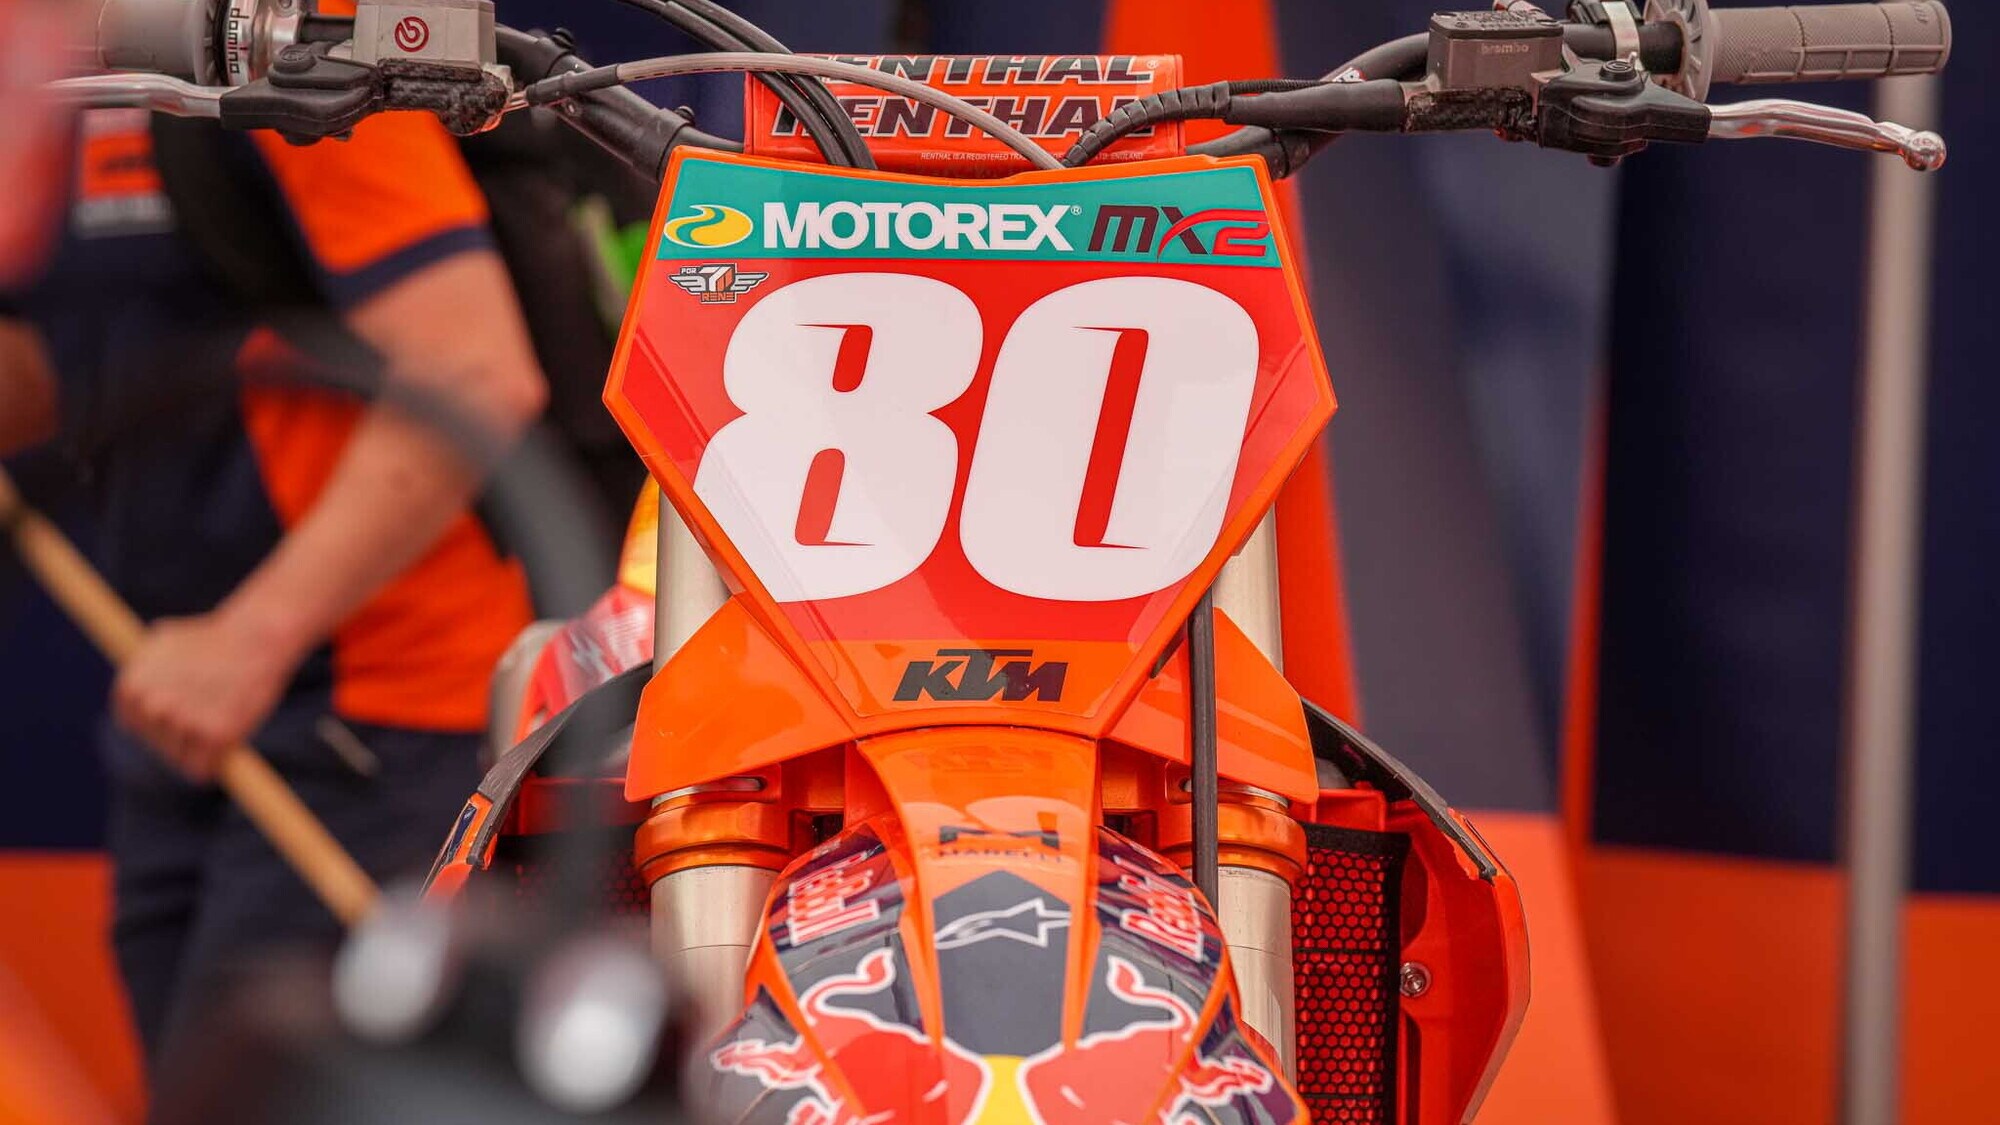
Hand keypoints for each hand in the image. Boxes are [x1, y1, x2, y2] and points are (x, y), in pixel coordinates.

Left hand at [112, 606, 308, 781]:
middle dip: (181, 735)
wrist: (258, 635)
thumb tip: (135, 676)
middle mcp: (152, 705)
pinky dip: (213, 764)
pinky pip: (201, 770)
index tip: (182, 712)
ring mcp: (183, 721)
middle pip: (158, 743)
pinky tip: (227, 744)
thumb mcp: (165, 641)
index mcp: (131, 687)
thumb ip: (144, 667)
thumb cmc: (215, 637)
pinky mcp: (215, 735)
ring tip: (224, 716)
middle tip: (210, 713)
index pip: (134, 724)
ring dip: (200, 748)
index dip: (159, 721)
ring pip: (180, 758)